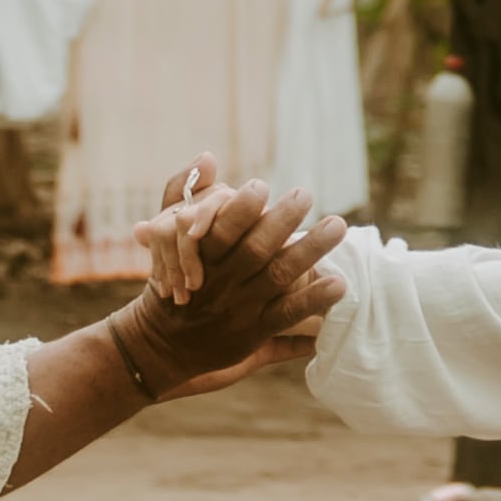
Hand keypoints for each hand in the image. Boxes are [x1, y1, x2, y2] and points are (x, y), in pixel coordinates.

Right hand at [123, 174, 345, 389]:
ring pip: (277, 276)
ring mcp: (240, 307)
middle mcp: (221, 281)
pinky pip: (287, 313)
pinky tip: (339, 283)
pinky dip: (313, 299)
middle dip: (281, 221)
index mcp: (200, 256)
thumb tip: (208, 155)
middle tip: (305, 194)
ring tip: (337, 225)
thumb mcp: (164, 238)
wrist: (161, 345)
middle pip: (254, 249)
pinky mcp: (254, 332)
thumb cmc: (171, 281)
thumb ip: (182, 193)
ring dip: (309, 250)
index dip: (240, 210)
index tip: (261, 186)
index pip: (220, 231)